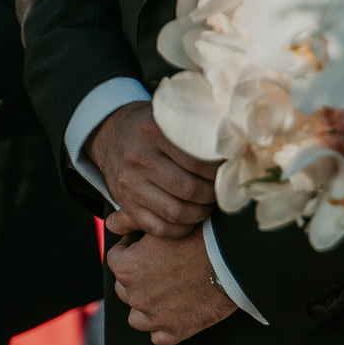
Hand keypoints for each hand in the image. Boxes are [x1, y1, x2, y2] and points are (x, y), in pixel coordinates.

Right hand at [87, 101, 218, 238]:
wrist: (108, 133)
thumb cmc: (148, 124)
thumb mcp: (167, 115)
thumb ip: (195, 127)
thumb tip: (235, 141)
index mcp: (153, 132)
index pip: (197, 160)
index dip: (219, 171)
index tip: (229, 170)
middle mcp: (139, 159)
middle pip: (189, 189)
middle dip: (212, 194)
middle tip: (220, 190)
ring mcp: (130, 185)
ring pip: (176, 212)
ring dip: (200, 213)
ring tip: (208, 204)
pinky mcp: (125, 205)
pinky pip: (158, 228)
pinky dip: (180, 229)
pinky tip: (190, 218)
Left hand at [107, 228, 236, 344]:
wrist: (233, 259)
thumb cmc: (201, 236)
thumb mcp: (163, 224)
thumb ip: (130, 221)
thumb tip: (113, 222)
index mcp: (127, 268)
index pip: (115, 258)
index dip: (130, 248)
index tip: (145, 245)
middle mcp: (136, 295)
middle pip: (124, 288)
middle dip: (138, 277)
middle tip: (160, 265)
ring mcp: (155, 316)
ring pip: (137, 317)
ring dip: (146, 305)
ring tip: (164, 292)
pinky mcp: (177, 330)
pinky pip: (158, 337)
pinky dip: (163, 326)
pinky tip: (174, 312)